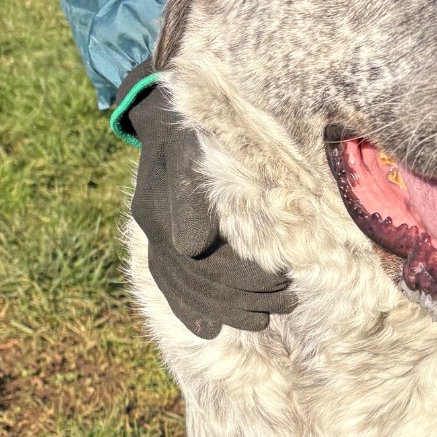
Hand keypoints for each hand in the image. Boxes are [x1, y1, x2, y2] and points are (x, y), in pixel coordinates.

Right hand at [113, 63, 296, 338]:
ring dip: (224, 309)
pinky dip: (190, 309)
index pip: (200, 264)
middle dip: (241, 298)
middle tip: (284, 304)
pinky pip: (170, 283)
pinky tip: (208, 329)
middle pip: (195, 282)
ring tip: (261, 321)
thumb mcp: (190, 148)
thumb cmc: (189, 126)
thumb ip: (190, 195)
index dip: (240, 281)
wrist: (165, 107)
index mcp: (158, 209)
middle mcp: (152, 227)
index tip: (278, 284)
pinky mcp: (163, 238)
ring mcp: (155, 235)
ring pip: (184, 288)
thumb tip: (192, 249)